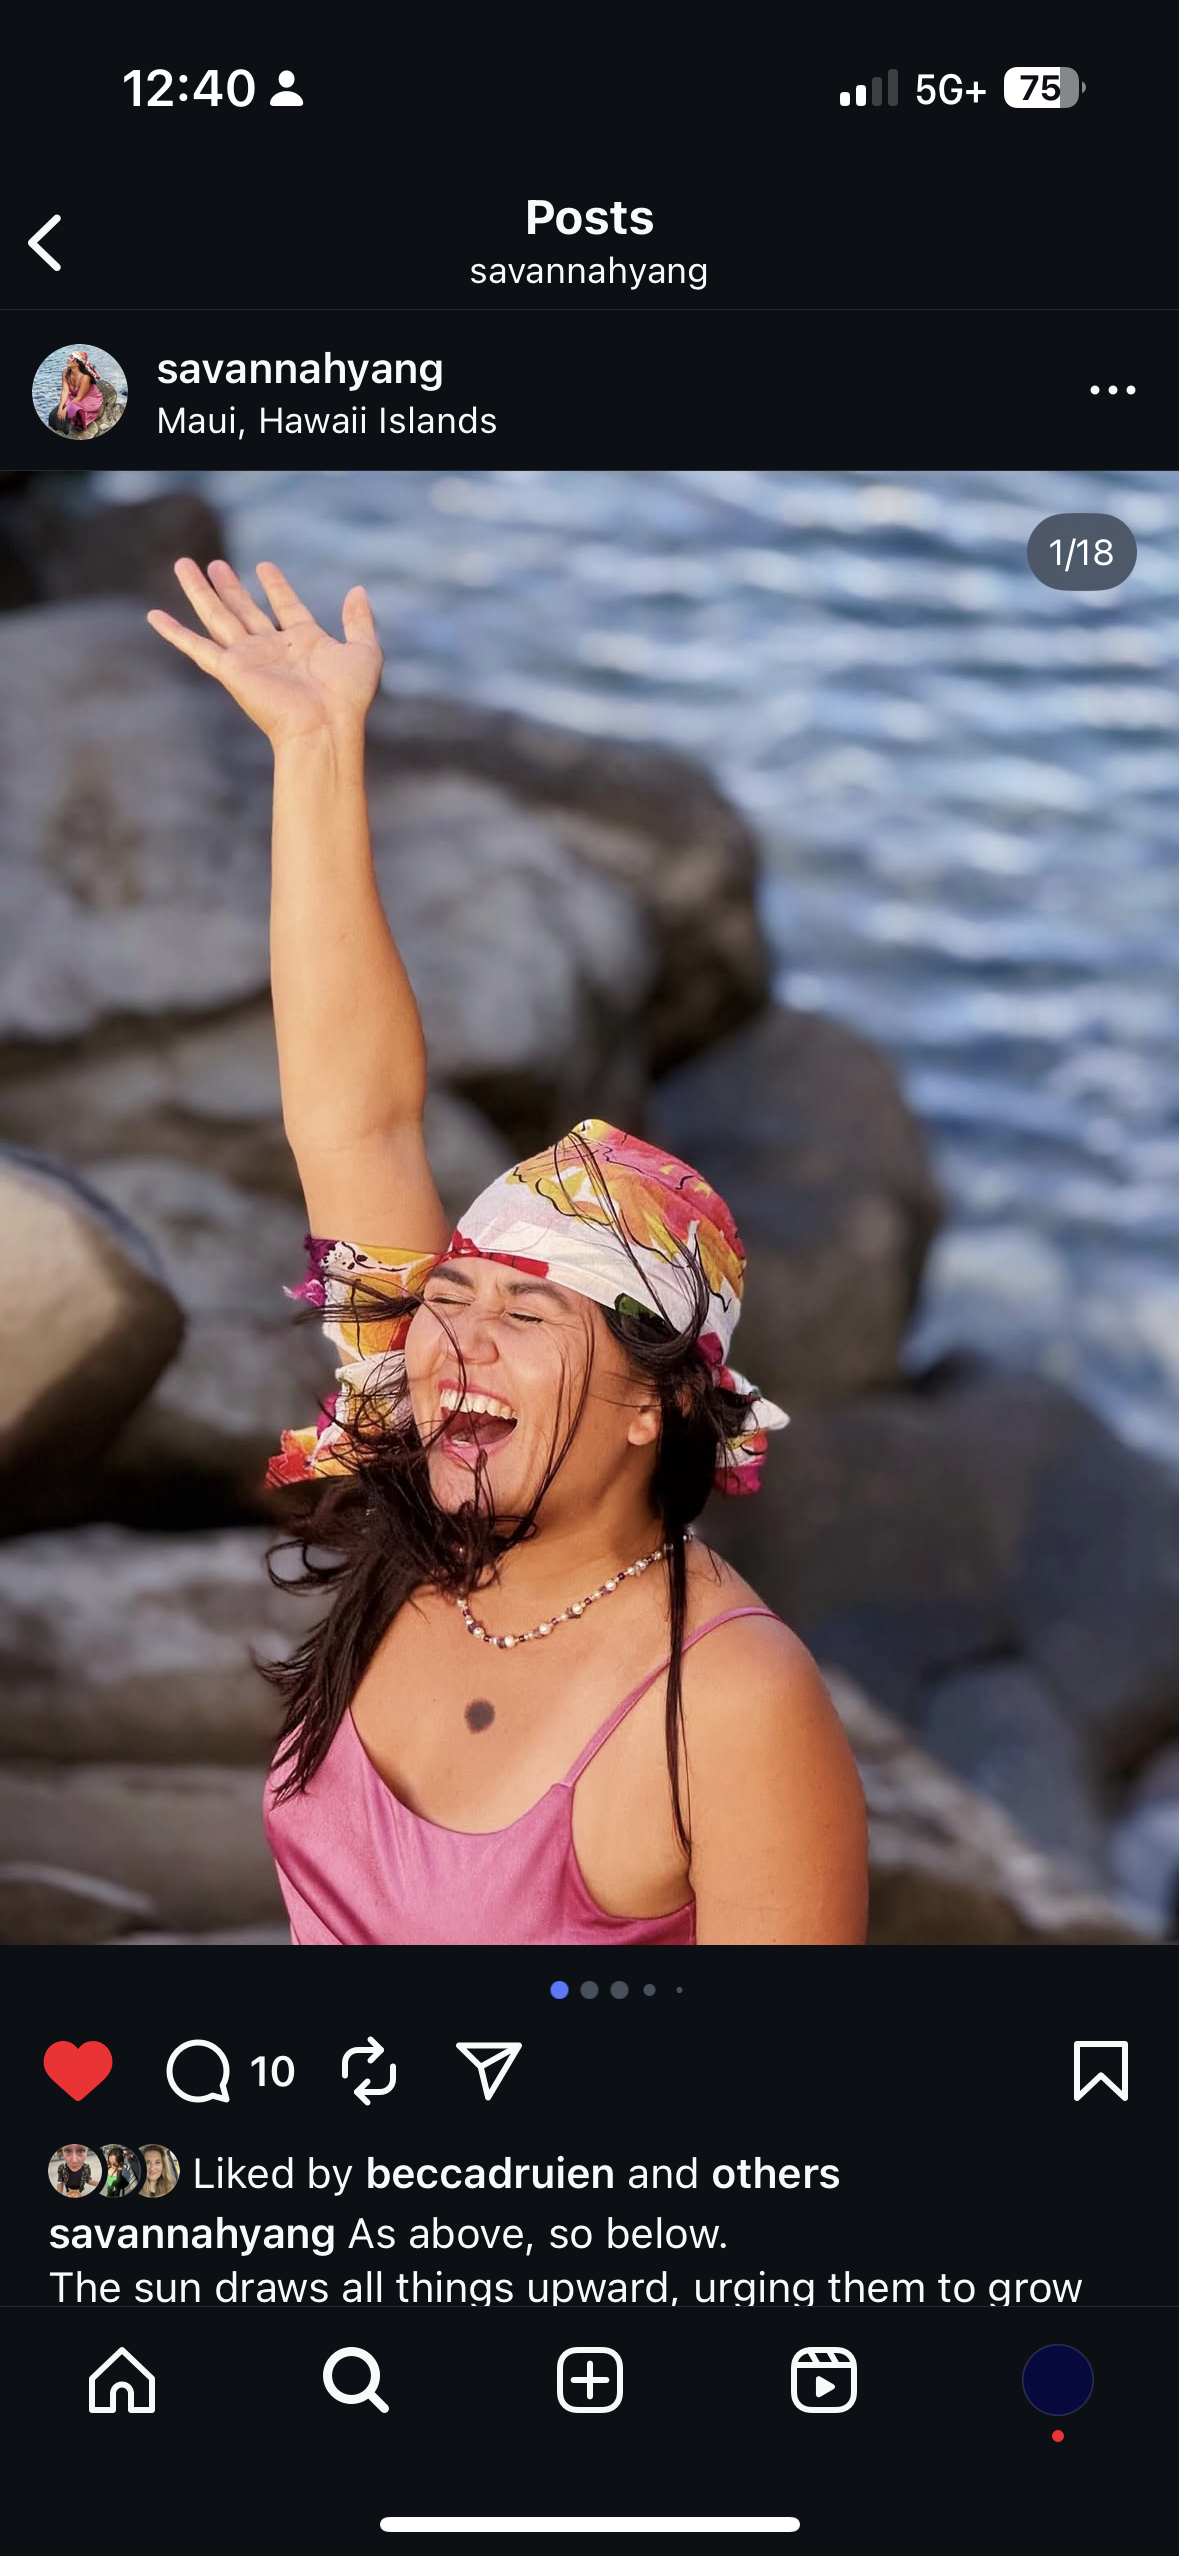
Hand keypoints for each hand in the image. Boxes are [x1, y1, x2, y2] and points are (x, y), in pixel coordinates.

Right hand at [147, 559, 382, 744]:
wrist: (325, 726)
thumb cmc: (347, 698)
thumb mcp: (365, 651)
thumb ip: (360, 620)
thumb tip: (358, 590)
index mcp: (303, 642)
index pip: (285, 606)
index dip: (275, 586)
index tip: (263, 567)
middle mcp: (272, 649)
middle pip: (244, 609)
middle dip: (230, 586)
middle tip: (214, 563)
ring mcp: (249, 659)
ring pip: (217, 616)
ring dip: (199, 591)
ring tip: (183, 564)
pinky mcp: (230, 670)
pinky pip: (197, 647)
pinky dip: (174, 632)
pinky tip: (154, 616)